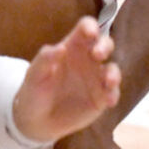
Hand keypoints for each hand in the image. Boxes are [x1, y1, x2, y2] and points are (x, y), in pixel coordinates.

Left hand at [12, 17, 120, 143]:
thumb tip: (60, 48)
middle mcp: (88, 59)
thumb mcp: (34, 75)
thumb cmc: (34, 90)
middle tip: (97, 54)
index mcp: (73, 46)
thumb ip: (45, 59)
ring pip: (112, 69)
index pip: (86, 28)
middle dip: (105, 46)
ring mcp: (96, 78)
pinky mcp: (101, 97)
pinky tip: (108, 100)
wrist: (37, 121)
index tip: (90, 33)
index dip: (91, 27)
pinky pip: (112, 92)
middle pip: (104, 44)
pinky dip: (113, 94)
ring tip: (108, 81)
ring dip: (113, 73)